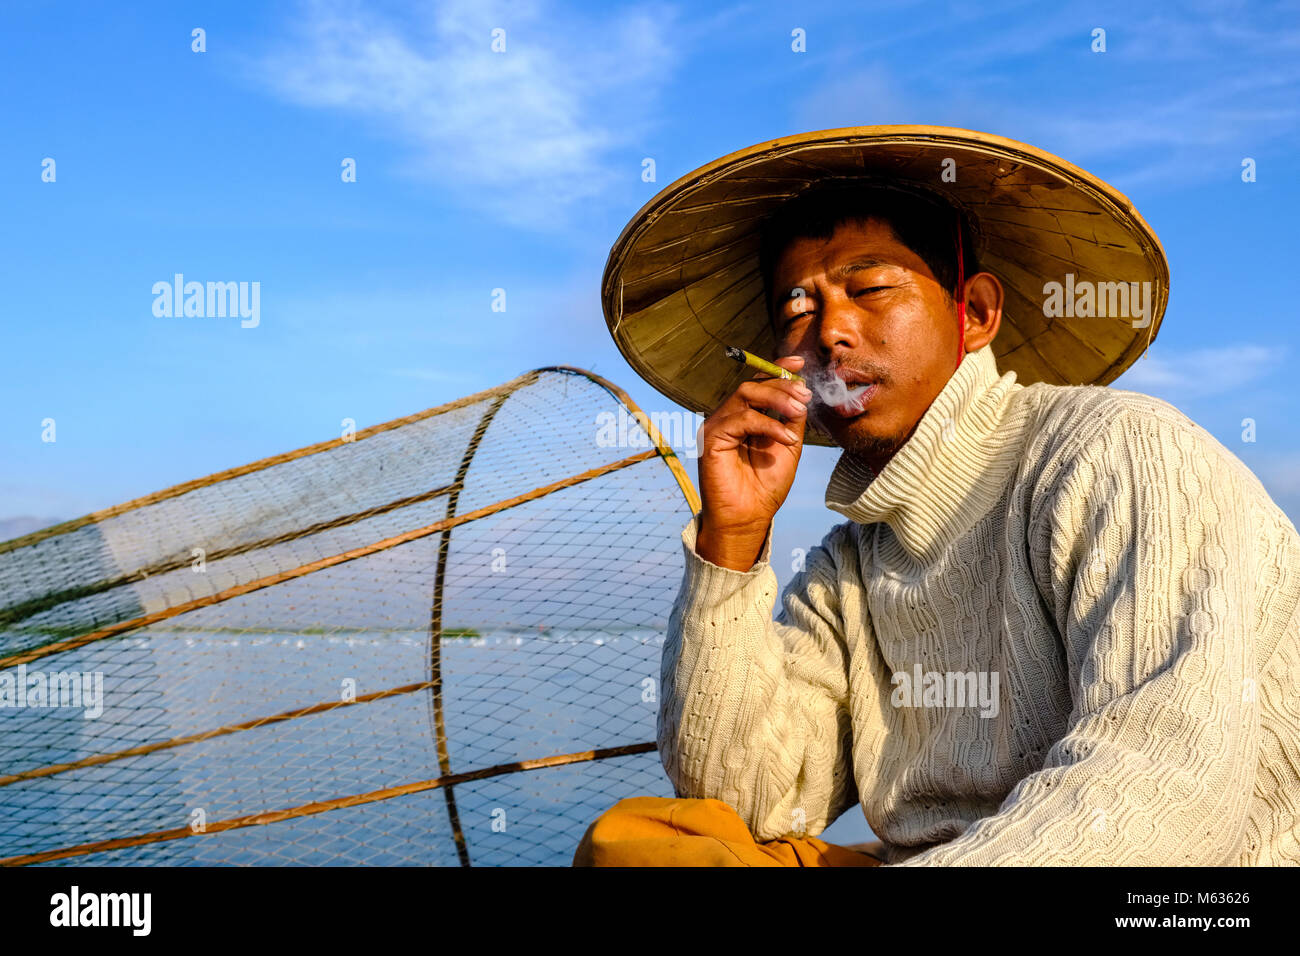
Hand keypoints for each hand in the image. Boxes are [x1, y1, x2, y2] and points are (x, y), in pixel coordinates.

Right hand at [695, 355, 810, 570]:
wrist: (749, 517)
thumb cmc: (765, 486)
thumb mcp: (787, 446)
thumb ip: (791, 420)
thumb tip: (801, 392)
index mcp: (744, 418)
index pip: (758, 384)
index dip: (777, 369)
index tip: (799, 363)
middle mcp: (728, 418)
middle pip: (752, 384)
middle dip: (781, 386)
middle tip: (805, 396)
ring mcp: (717, 426)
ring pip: (745, 394)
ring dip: (776, 398)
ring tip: (798, 412)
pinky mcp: (712, 438)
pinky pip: (741, 418)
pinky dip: (767, 423)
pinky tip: (785, 438)